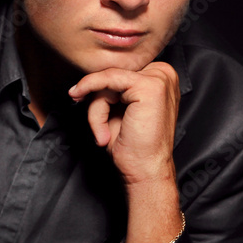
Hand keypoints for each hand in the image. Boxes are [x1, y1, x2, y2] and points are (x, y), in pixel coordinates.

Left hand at [67, 61, 179, 186]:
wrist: (145, 171)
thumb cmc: (133, 145)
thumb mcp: (118, 108)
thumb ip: (108, 88)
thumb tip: (84, 78)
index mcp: (159, 76)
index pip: (118, 71)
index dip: (99, 87)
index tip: (79, 98)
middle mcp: (163, 73)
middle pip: (112, 74)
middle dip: (98, 100)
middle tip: (98, 129)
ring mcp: (159, 77)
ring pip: (107, 80)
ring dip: (97, 110)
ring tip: (104, 135)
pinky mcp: (149, 86)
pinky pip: (107, 81)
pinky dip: (97, 108)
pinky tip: (101, 131)